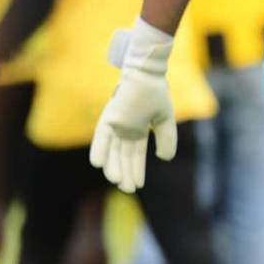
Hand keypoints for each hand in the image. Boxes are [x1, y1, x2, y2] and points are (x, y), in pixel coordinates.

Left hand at [89, 19, 177, 192]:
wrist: (148, 74)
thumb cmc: (156, 92)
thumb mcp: (164, 120)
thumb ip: (166, 139)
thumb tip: (165, 159)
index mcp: (137, 130)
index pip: (135, 154)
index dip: (136, 170)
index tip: (137, 186)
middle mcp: (124, 130)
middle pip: (123, 156)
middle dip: (125, 173)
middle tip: (127, 190)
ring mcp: (116, 124)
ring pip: (112, 150)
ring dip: (113, 165)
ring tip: (116, 180)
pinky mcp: (110, 117)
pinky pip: (101, 136)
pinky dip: (99, 149)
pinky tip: (98, 164)